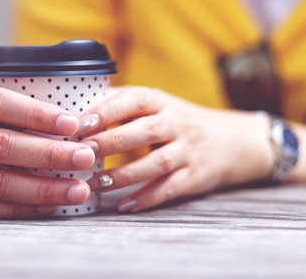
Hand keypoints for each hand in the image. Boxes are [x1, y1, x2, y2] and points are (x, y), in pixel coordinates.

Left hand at [78, 87, 274, 212]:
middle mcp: (177, 123)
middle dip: (111, 141)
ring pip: (156, 163)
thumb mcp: (155, 104)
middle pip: (145, 131)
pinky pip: (170, 188)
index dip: (108, 110)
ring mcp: (188, 150)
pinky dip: (146, 198)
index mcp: (161, 101)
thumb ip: (120, 103)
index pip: (135, 99)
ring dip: (123, 175)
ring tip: (94, 183)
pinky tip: (123, 205)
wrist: (230, 140)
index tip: (80, 123)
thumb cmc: (177, 120)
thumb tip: (75, 106)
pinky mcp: (195, 176)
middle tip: (81, 152)